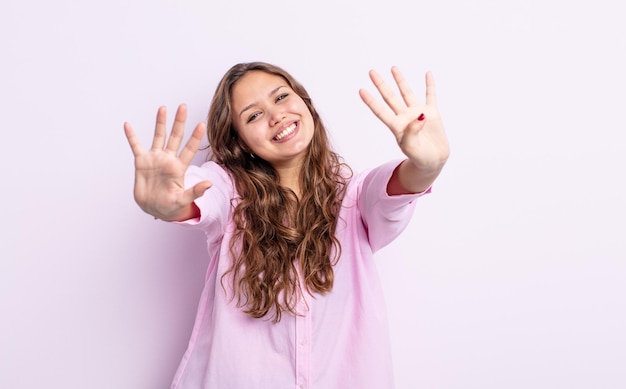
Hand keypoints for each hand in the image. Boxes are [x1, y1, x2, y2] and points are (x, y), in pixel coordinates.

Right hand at [123, 104, 210, 220]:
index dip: (195, 137)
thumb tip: (209, 184)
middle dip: (179, 122)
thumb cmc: (171, 206)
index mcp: (179, 168)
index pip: (190, 149)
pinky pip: (136, 146)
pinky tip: (128, 125)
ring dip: (160, 123)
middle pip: (175, 137)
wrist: (155, 208)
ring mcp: (155, 159)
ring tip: (163, 108)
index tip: (202, 124)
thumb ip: (195, 192)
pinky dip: (132, 136)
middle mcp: (168, 160)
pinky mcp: (142, 162)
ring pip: (158, 137)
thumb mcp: (183, 200)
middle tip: (183, 106)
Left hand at [359, 67, 449, 171]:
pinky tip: (427, 73)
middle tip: (371, 72)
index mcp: (397, 126)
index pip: (381, 111)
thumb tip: (419, 117)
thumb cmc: (420, 158)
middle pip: (390, 97)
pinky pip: (430, 95)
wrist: (434, 162)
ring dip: (400, 81)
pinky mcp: (432, 113)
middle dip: (381, 85)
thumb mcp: (412, 149)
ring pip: (406, 93)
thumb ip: (412, 133)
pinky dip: (429, 84)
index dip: (371, 101)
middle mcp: (405, 117)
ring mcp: (418, 114)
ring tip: (393, 68)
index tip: (361, 90)